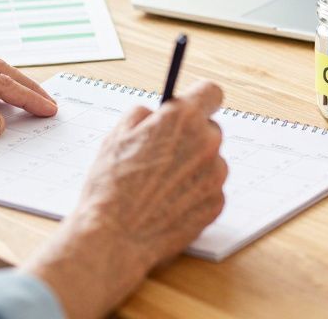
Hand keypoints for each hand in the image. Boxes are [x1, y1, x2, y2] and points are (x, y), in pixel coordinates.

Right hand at [25, 81, 226, 318]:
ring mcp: (215, 175)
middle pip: (210, 130)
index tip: (193, 106)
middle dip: (191, 138)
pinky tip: (168, 202)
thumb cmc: (111, 186)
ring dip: (193, 167)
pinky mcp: (216, 203)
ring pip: (211, 161)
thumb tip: (153, 114)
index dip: (199, 99)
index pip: (211, 92)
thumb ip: (142, 115)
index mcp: (182, 120)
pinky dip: (195, 193)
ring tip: (161, 185)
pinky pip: (210, 189)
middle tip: (164, 154)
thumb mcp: (116, 136)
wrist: (114, 236)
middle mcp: (206, 143)